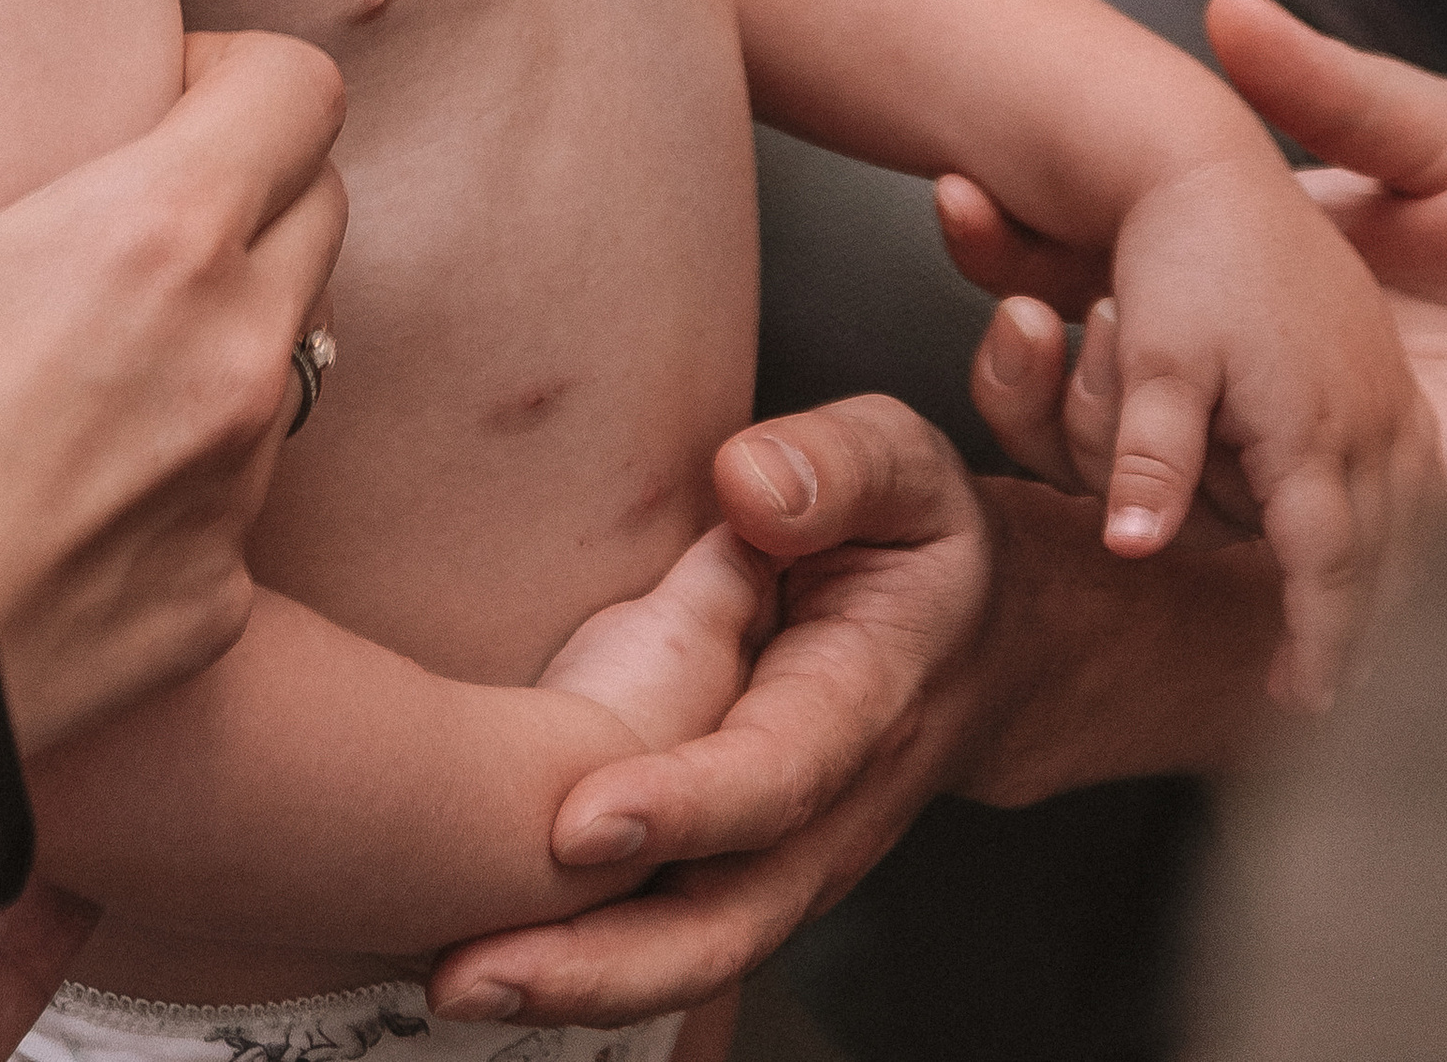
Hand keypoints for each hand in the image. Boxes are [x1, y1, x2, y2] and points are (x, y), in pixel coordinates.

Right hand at [0, 27, 345, 756]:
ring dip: (219, 331)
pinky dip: (173, 476)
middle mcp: (240, 351)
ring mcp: (239, 485)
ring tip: (93, 356)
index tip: (148, 102)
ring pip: (289, 357)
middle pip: (320, 209)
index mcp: (164, 233)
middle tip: (124, 219)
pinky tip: (69, 491)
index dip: (233, 69)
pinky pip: (231, 500)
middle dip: (246, 188)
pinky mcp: (218, 600)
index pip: (302, 88)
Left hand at [431, 399, 1284, 1026]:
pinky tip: (485, 971)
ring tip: (457, 982)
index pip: (778, 773)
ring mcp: (795, 862)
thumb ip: (833, 465)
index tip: (578, 821)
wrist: (990, 644)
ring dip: (580, 983)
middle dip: (604, 957)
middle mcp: (833, 811)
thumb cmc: (921, 540)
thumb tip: (747, 485)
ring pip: (699, 953)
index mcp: (867, 699)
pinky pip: (679, 944)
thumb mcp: (902, 464)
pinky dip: (590, 972)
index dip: (687, 806)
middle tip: (472, 966)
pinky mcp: (752, 876)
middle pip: (730, 918)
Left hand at [940, 118, 1436, 711]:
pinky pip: (1417, 463)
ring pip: (1415, 513)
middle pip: (1386, 555)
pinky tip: (1381, 531)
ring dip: (1392, 574)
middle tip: (1334, 689)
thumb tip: (1136, 548)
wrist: (1206, 160)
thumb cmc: (1180, 253)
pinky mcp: (1383, 360)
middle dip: (1366, 627)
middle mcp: (1369, 411)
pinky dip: (1401, 513)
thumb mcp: (1153, 352)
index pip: (1331, 566)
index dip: (1322, 640)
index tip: (1308, 699)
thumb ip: (1150, 455)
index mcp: (1315, 422)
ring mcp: (1386, 384)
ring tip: (1363, 635)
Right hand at [966, 0, 1446, 513]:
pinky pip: (1227, 518)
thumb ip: (1338, 92)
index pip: (1143, 270)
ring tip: (1004, 297)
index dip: (1045, 231)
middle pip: (1107, 358)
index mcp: (1307, 287)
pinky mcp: (1363, 525)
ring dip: (1047, 375)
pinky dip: (1144, 473)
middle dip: (1009, 289)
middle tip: (949, 205)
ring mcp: (1316, 452)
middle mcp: (1292, 377)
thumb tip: (1222, 9)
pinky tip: (1087, 416)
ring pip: (1136, 441)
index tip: (966, 178)